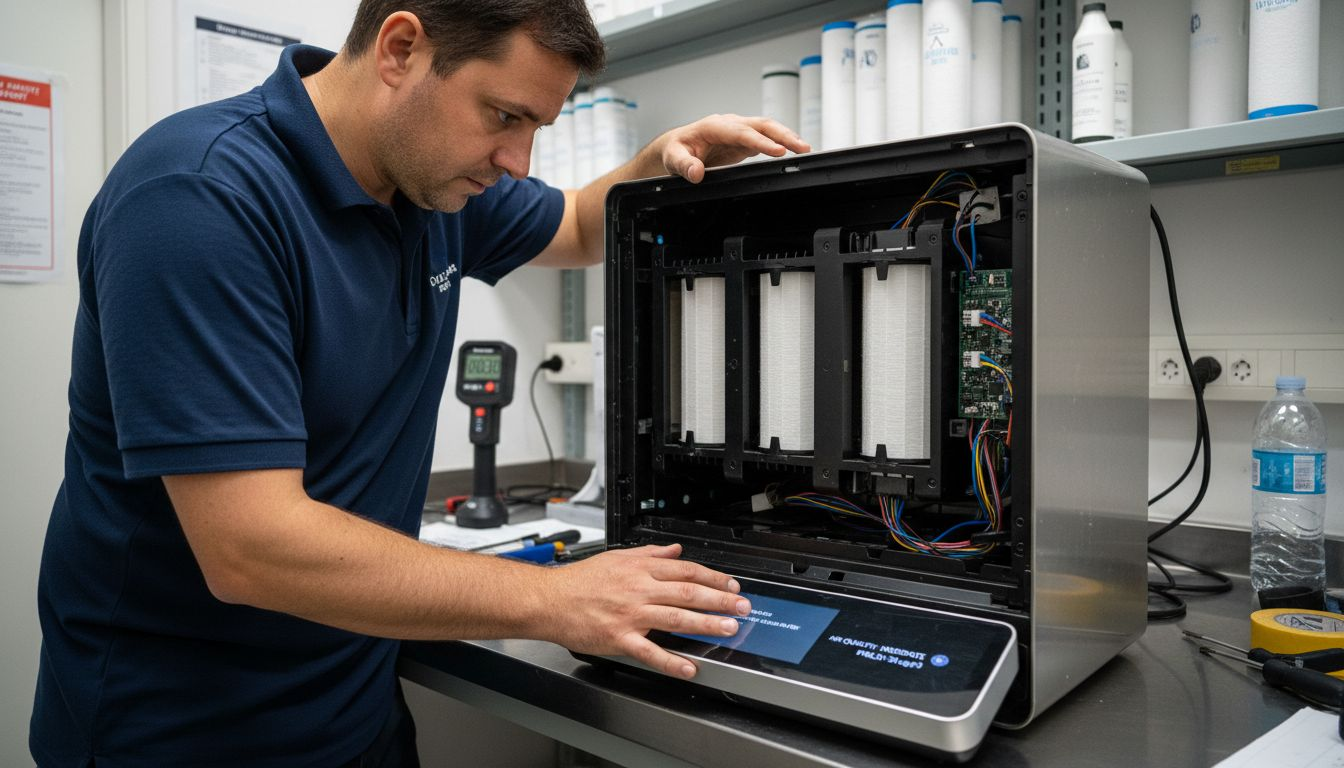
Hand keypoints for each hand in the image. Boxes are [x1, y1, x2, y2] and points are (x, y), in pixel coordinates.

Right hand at [539, 543, 749, 678]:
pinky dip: (671, 661)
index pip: (686, 571)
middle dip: (720, 599)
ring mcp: (631, 615)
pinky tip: (689, 667)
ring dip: (706, 623)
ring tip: (728, 628)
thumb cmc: (580, 581)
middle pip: (688, 592)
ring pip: (676, 618)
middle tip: (742, 606)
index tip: (732, 585)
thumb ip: (650, 554)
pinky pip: (650, 651)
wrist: (549, 600)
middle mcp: (639, 589)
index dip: (713, 578)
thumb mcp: (617, 557)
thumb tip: (675, 551)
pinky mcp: (619, 638)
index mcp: (640, 569)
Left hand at [657, 114, 810, 182]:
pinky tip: (794, 151)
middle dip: (783, 135)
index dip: (761, 141)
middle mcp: (730, 125)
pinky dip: (782, 144)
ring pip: (767, 130)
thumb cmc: (676, 150)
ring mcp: (739, 132)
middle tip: (802, 148)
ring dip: (787, 137)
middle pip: (761, 125)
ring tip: (805, 149)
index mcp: (714, 126)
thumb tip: (696, 173)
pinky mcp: (744, 141)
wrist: (677, 147)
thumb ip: (684, 166)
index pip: (742, 132)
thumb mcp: (673, 159)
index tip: (778, 150)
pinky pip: (766, 139)